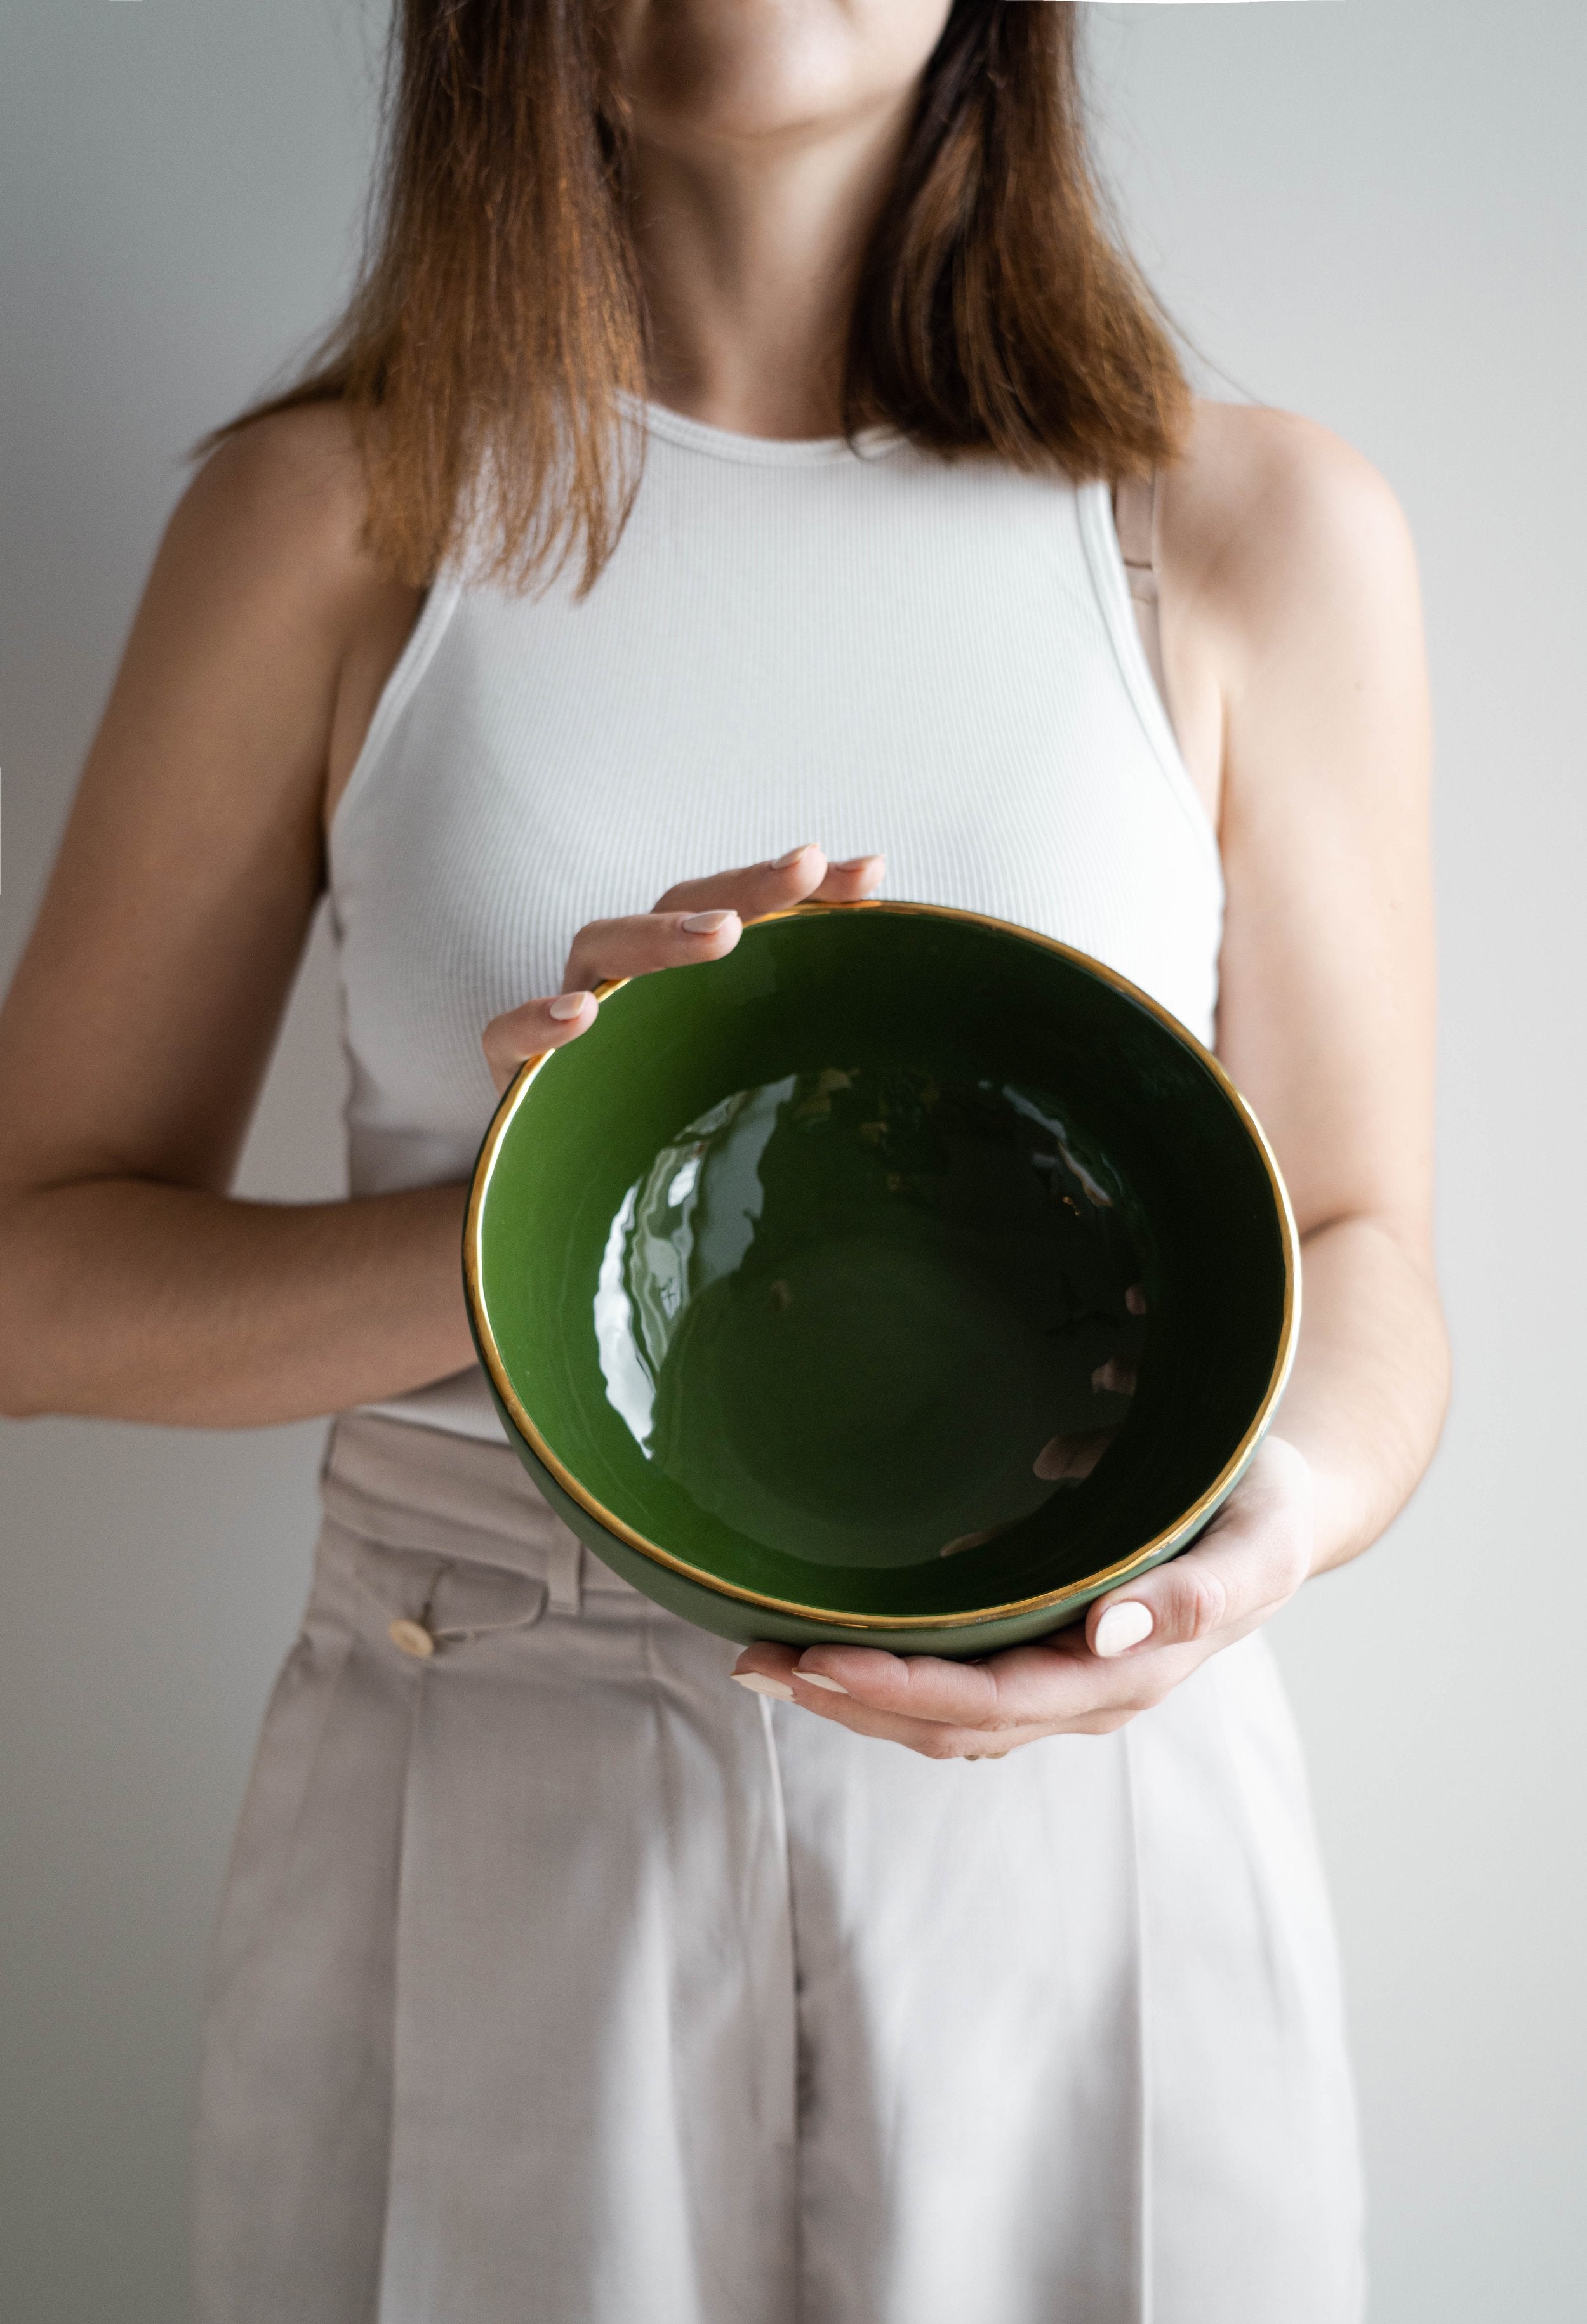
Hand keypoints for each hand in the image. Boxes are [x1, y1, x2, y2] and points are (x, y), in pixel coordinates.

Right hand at [480, 843, 884, 1093]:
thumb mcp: (738, 1064)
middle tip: (802, 869)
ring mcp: (568, 1018)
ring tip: (721, 934)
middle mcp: (623, 980)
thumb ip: (796, 992)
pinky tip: (579, 1017)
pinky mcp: (515, 1073)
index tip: (865, 873)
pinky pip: (507, 1038)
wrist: (562, 1190)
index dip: (795, 887)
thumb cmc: (657, 1113)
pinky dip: (536, 1023)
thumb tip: (876, 900)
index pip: (736, 905)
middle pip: (674, 909)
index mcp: (676, 972)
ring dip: (658, 938)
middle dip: (742, 887)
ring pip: (599, 949)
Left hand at [731, 1435, 1316, 1756]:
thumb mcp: (1256, 1544)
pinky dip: (887, 1678)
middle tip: (753, 1660)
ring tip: (763, 1659)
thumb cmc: (1261, 1511)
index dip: (902, 1692)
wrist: (1284, 1511)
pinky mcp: (1047, 1657)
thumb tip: (1111, 1637)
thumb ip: (1197, 1594)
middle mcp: (1085, 1694)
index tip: (821, 1662)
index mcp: (1127, 1675)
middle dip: (849, 1701)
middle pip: (951, 1723)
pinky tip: (829, 1648)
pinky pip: (959, 1688)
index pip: (994, 1704)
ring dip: (853, 1697)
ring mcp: (1063, 1683)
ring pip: (945, 1717)